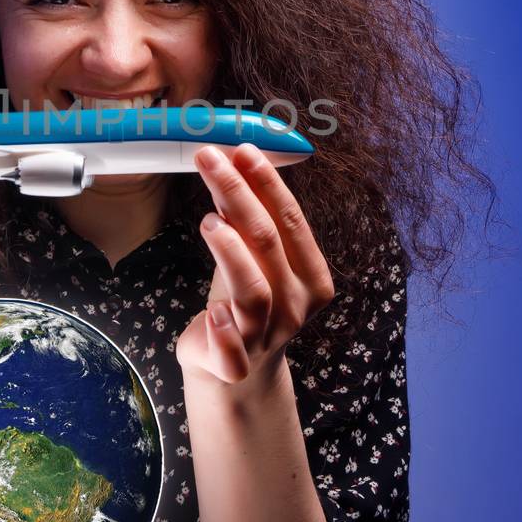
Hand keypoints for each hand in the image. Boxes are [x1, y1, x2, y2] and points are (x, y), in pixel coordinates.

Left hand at [175, 143, 334, 387]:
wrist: (237, 372)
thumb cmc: (247, 301)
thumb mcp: (255, 258)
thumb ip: (250, 218)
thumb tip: (234, 157)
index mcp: (312, 278)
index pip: (291, 221)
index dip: (267, 183)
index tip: (242, 150)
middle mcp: (295, 306)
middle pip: (268, 244)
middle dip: (238, 194)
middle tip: (210, 159)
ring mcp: (266, 337)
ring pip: (254, 291)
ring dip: (231, 252)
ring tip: (209, 220)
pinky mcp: (234, 365)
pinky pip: (232, 352)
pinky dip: (225, 333)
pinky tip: (213, 312)